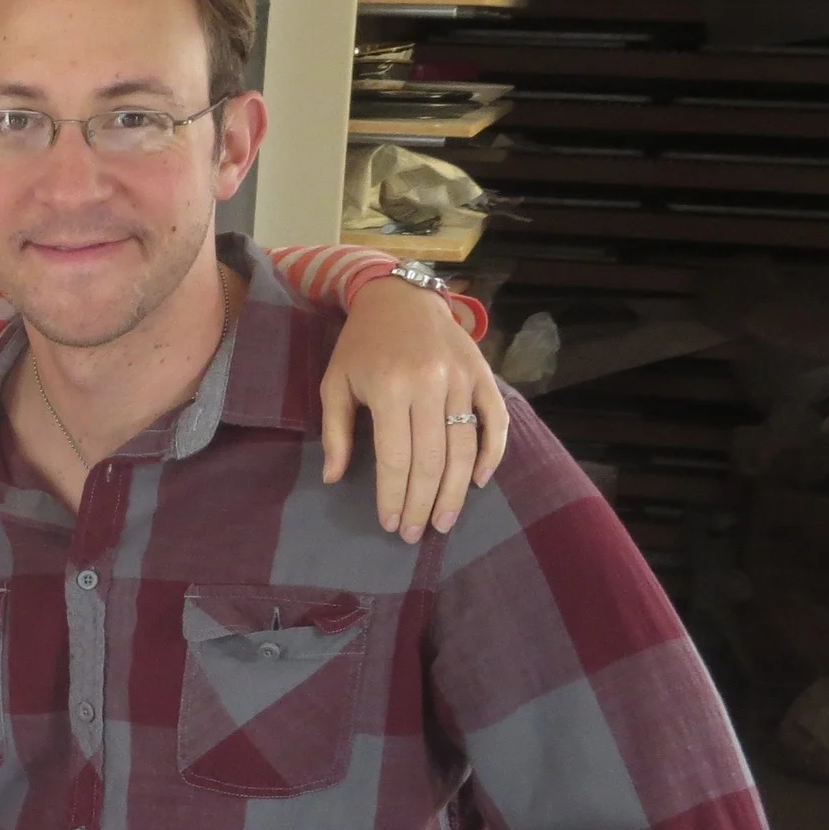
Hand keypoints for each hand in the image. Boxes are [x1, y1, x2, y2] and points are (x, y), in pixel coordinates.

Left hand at [320, 275, 510, 543]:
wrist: (401, 295)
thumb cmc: (362, 344)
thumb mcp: (335, 382)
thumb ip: (335, 431)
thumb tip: (333, 478)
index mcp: (390, 389)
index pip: (396, 458)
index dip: (395, 497)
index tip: (392, 524)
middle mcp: (429, 385)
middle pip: (432, 460)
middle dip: (424, 503)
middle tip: (418, 534)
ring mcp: (461, 380)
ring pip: (465, 447)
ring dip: (456, 491)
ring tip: (445, 521)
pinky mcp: (483, 374)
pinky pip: (495, 420)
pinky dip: (492, 453)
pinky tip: (479, 482)